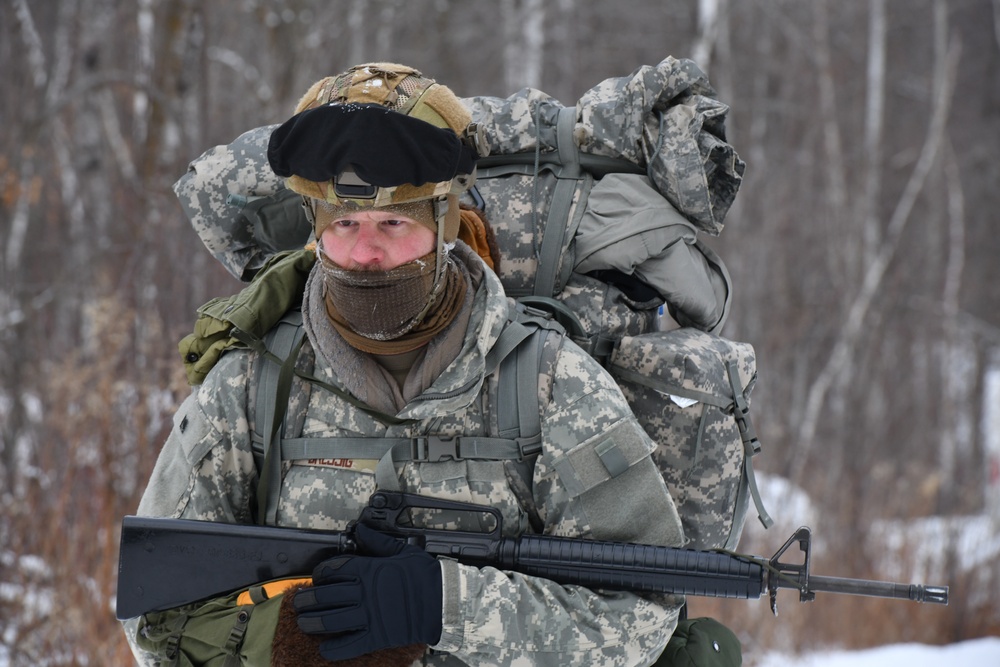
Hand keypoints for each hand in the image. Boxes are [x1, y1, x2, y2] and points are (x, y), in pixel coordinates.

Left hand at [292, 524, 442, 661]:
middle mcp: (365, 593)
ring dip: (311, 623)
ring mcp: (369, 616)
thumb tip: (362, 529)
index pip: (334, 569)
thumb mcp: (403, 551)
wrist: (444, 601)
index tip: (317, 576)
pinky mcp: (376, 636)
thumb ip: (378, 542)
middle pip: (325, 596)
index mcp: (370, 570)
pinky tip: (324, 649)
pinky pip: (349, 646)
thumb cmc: (425, 575)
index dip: (320, 573)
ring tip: (303, 623)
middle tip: (299, 602)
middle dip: (307, 599)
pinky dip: (333, 650)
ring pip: (330, 621)